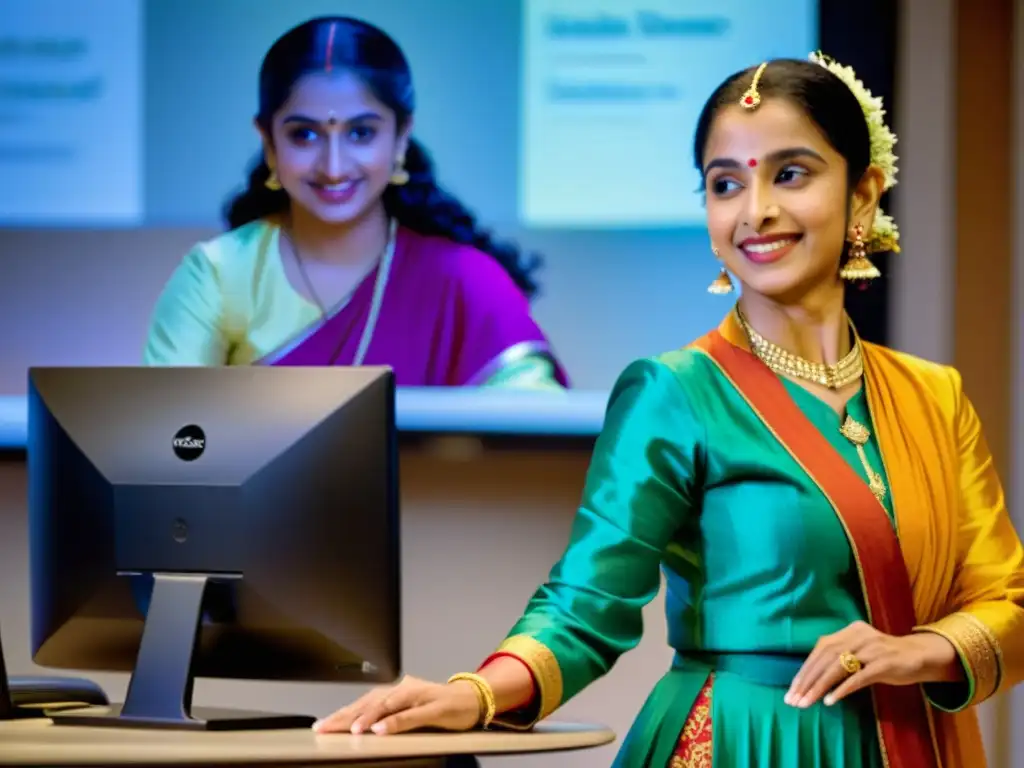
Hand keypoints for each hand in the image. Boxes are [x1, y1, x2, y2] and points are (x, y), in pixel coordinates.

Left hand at [312, 675, 481, 734]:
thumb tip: (359, 724)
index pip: (363, 703)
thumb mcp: (409, 709)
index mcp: (396, 691)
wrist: (472, 698)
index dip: (342, 714)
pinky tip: (381, 730)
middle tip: (325, 728)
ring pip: (389, 706)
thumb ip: (388, 714)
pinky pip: (413, 716)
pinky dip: (396, 722)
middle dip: (346, 716)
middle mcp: (404, 690)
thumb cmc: (438, 705)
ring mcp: (420, 697)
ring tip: (353, 730)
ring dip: (369, 717)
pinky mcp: (436, 707)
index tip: (321, 726)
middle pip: (370, 702)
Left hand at [785, 620, 958, 708]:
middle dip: (807, 680)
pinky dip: (842, 689)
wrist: (920, 655)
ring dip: (819, 687)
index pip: (820, 650)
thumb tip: (810, 677)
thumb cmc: (884, 658)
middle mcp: (858, 635)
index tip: (792, 690)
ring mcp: (872, 648)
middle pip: (825, 657)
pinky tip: (830, 701)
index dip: (805, 670)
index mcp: (849, 631)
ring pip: (838, 667)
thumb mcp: (860, 652)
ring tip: (806, 702)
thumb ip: (839, 658)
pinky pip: (858, 677)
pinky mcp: (884, 663)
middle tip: (794, 700)